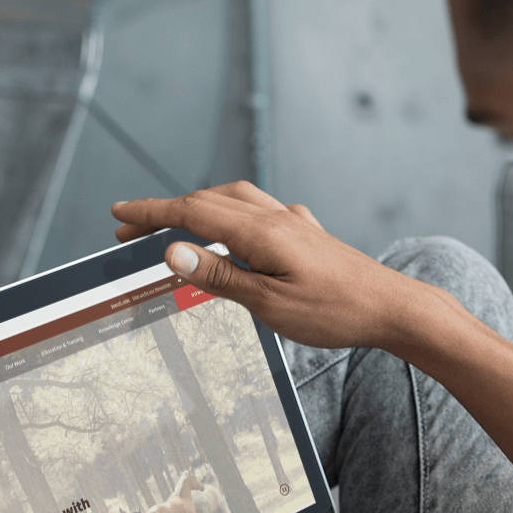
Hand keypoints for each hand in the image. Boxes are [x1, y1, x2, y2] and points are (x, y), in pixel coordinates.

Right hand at [111, 182, 442, 352]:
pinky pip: (260, 212)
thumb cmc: (336, 312)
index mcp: (260, 232)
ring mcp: (294, 223)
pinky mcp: (308, 235)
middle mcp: (276, 218)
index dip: (151, 213)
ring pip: (235, 201)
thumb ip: (220, 277)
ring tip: (174, 227)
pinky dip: (232, 215)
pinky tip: (237, 231)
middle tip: (130, 231)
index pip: (191, 212)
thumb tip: (173, 252)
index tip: (118, 215)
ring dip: (198, 208)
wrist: (393, 308)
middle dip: (165, 212)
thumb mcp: (269, 304)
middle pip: (208, 201)